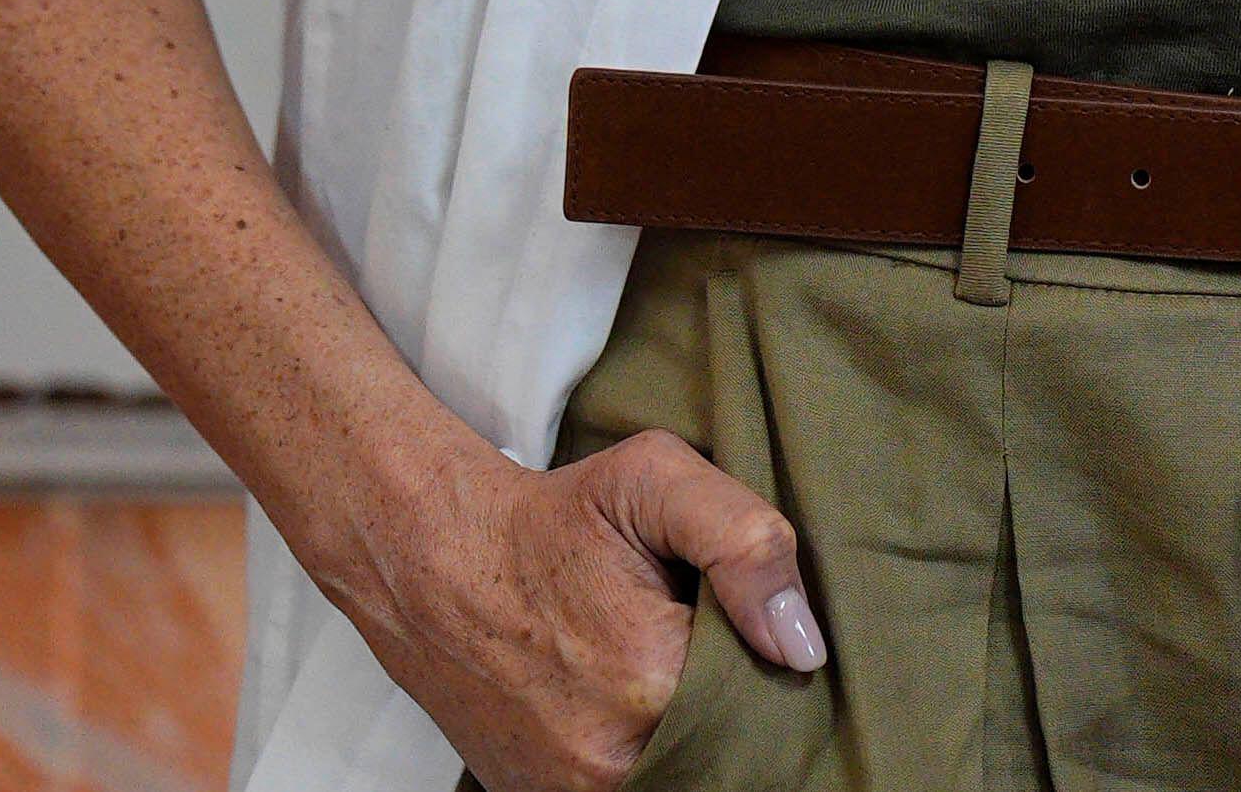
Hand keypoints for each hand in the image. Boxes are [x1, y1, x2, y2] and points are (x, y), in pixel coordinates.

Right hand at [332, 422, 825, 791]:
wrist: (437, 565)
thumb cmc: (555, 518)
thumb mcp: (655, 480)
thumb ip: (747, 544)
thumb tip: (803, 645)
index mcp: (653, 677)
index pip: (765, 700)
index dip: (767, 664)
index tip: (749, 630)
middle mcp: (613, 759)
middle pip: (725, 748)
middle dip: (732, 704)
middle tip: (703, 646)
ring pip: (682, 774)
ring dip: (691, 736)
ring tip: (665, 674)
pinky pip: (632, 790)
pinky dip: (645, 756)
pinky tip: (633, 707)